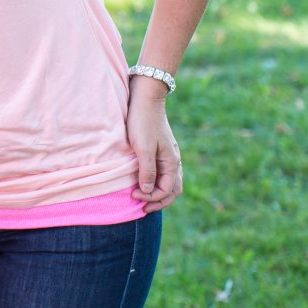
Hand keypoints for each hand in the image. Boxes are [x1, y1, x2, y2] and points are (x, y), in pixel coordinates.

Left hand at [127, 77, 182, 211]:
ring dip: (158, 193)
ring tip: (143, 200)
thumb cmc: (142, 122)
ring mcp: (169, 155)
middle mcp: (174, 160)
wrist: (145, 98)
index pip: (166, 190)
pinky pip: (163, 172)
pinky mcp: (161, 149)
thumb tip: (148, 191)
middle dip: (158, 201)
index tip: (133, 197)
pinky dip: (156, 182)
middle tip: (141, 209)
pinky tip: (144, 183)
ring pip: (169, 182)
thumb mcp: (143, 148)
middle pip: (172, 190)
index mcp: (172, 162)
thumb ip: (147, 171)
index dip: (151, 198)